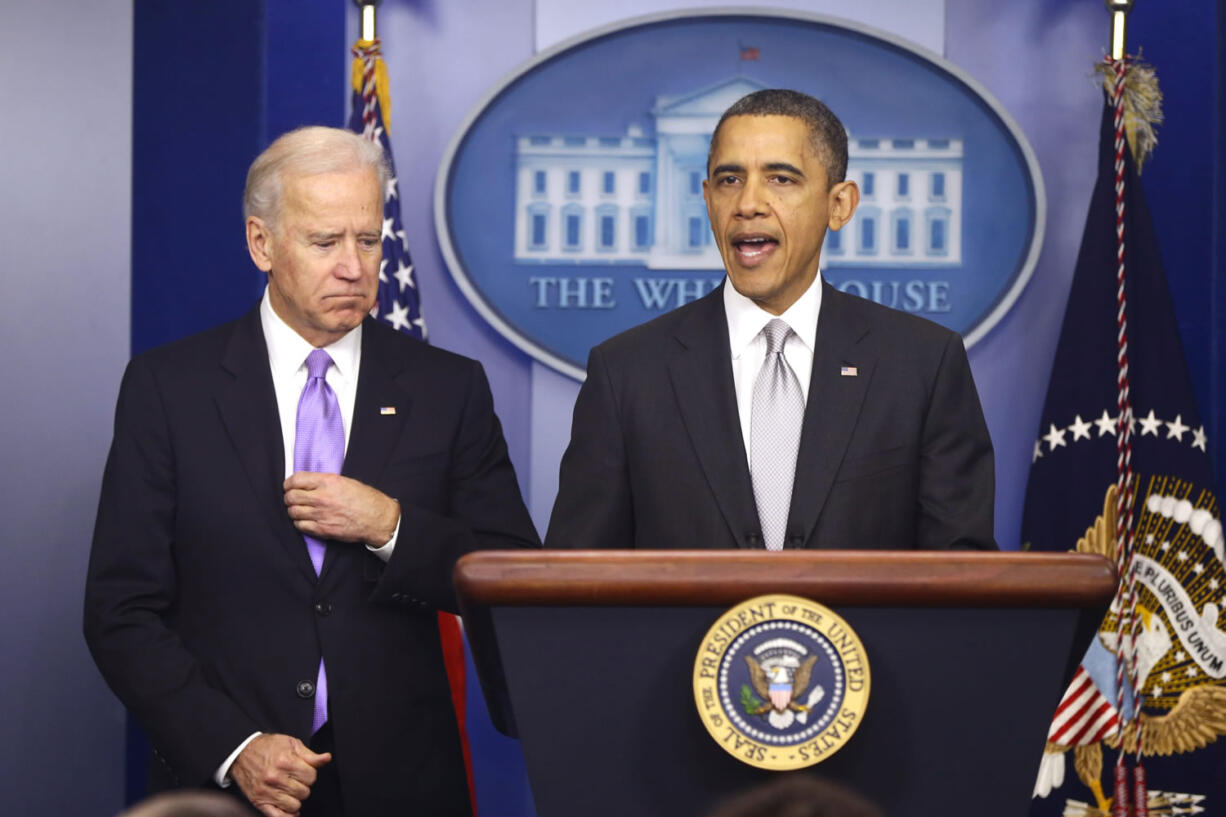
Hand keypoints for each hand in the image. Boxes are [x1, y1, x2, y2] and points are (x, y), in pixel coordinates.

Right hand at [230, 733, 330, 816]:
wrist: (241, 753)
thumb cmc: (267, 747)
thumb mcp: (290, 744)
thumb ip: (310, 755)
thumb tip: (326, 758)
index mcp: (285, 761)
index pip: (311, 777)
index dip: (310, 774)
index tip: (304, 772)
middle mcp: (275, 778)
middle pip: (304, 792)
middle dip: (303, 786)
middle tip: (295, 780)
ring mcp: (266, 791)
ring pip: (294, 805)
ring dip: (295, 799)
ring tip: (289, 790)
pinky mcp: (259, 802)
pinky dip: (287, 815)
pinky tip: (289, 808)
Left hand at [284, 472, 398, 544]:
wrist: (377, 518)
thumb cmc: (365, 499)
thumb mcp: (345, 481)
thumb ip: (324, 482)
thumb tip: (306, 483)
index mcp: (328, 482)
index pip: (296, 480)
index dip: (289, 483)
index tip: (289, 486)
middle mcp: (322, 497)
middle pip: (291, 497)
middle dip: (289, 498)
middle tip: (293, 499)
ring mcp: (321, 515)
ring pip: (293, 512)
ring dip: (294, 511)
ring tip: (300, 510)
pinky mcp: (323, 529)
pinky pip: (300, 526)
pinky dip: (300, 523)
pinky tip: (306, 520)